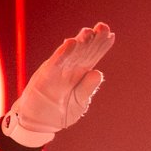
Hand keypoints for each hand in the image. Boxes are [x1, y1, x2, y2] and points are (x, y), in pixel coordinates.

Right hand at [4, 23, 114, 144]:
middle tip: (104, 27)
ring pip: (70, 54)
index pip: (92, 57)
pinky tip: (71, 43)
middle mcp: (69, 69)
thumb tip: (98, 72)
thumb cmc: (59, 112)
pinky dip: (63, 53)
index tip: (111, 35)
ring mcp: (57, 72)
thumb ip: (87, 88)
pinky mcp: (46, 77)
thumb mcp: (79, 103)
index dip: (101, 46)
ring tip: (89, 31)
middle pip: (83, 52)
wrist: (39, 124)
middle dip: (94, 39)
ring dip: (79, 42)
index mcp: (79, 75)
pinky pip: (56, 63)